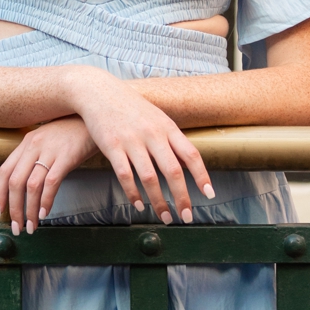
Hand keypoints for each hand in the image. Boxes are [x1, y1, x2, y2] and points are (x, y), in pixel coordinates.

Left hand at [0, 116, 95, 232]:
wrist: (97, 118)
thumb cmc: (74, 132)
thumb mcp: (49, 139)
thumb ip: (36, 156)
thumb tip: (26, 183)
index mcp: (27, 142)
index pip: (4, 171)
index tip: (0, 211)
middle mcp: (34, 146)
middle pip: (14, 182)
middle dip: (14, 208)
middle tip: (16, 226)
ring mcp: (50, 151)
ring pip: (31, 186)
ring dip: (29, 210)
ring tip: (32, 225)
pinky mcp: (66, 156)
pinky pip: (51, 183)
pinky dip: (45, 201)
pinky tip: (44, 212)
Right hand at [66, 67, 214, 223]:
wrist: (99, 92)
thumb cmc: (132, 108)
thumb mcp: (158, 118)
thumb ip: (172, 139)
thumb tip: (189, 163)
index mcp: (168, 128)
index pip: (192, 155)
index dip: (202, 176)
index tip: (209, 195)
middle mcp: (153, 135)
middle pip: (173, 171)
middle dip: (182, 197)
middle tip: (187, 217)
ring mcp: (132, 141)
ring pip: (150, 178)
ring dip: (159, 202)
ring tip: (166, 218)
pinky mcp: (112, 147)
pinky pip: (125, 176)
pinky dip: (134, 194)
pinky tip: (139, 206)